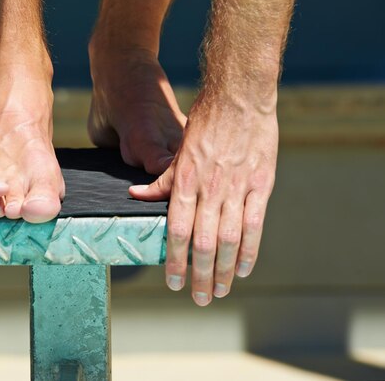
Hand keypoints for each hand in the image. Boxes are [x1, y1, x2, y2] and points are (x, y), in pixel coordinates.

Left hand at [130, 96, 277, 305]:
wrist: (240, 97)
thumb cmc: (205, 122)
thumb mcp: (178, 150)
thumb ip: (161, 179)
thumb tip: (136, 195)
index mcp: (185, 180)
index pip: (177, 230)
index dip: (176, 260)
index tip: (175, 282)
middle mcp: (209, 188)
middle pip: (204, 242)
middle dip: (201, 275)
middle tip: (200, 298)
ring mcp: (237, 187)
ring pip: (230, 238)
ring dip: (225, 269)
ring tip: (221, 290)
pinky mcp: (260, 183)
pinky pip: (255, 223)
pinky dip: (250, 249)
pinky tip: (245, 268)